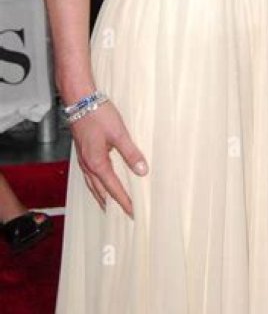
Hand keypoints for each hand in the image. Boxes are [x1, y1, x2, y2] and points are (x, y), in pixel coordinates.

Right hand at [71, 100, 147, 216]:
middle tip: (122, 214)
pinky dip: (96, 184)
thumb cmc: (97, 114)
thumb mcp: (119, 133)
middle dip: (112, 203)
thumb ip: (131, 153)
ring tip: (110, 205)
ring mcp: (83, 159)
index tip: (133, 212)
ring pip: (92, 184)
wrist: (79, 100)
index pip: (113, 189)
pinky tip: (100, 181)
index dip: (124, 201)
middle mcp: (88, 164)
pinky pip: (89, 175)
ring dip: (102, 196)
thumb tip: (142, 170)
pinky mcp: (83, 152)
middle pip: (100, 191)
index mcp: (97, 163)